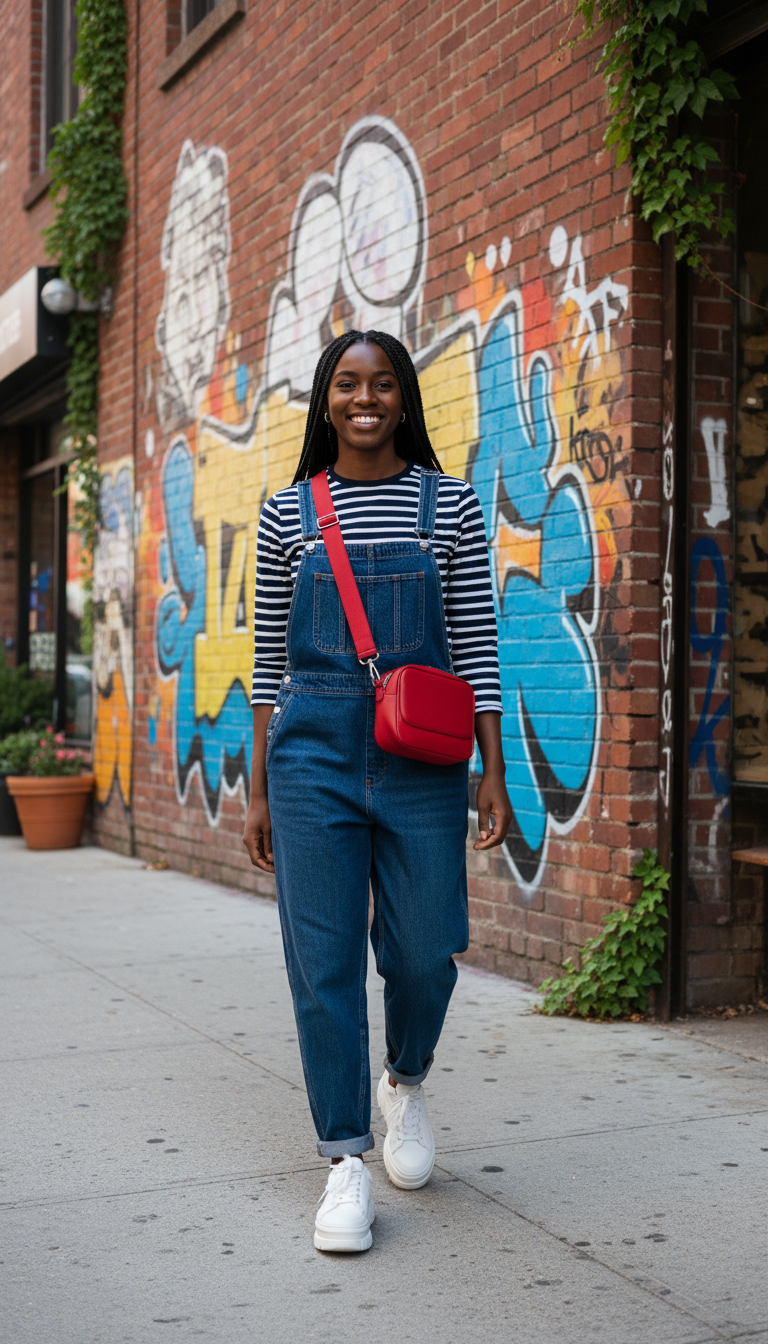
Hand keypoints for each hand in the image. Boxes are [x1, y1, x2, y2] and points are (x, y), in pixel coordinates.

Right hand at [243, 794, 274, 871]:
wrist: (260, 798)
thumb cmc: (265, 812)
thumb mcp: (269, 829)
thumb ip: (269, 845)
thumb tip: (271, 859)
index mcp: (249, 841)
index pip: (256, 860)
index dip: (265, 867)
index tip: (276, 871)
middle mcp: (248, 841)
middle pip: (257, 858)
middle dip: (267, 864)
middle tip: (280, 869)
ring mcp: (251, 838)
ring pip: (259, 853)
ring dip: (267, 858)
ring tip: (280, 862)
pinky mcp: (255, 835)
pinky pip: (260, 847)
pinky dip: (267, 852)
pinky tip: (277, 853)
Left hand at [472, 712, 511, 849]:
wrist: (494, 776)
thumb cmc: (487, 789)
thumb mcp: (482, 806)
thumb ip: (483, 823)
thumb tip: (484, 838)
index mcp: (503, 817)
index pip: (496, 837)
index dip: (486, 844)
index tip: (475, 846)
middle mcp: (508, 818)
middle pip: (500, 838)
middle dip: (488, 844)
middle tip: (475, 845)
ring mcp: (507, 816)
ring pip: (500, 834)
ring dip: (490, 839)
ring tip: (477, 841)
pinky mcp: (505, 813)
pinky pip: (500, 828)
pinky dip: (492, 833)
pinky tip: (483, 832)